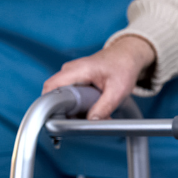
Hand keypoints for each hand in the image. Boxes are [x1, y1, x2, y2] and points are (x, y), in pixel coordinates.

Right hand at [41, 36, 156, 119]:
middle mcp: (70, 70)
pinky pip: (68, 94)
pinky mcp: (74, 78)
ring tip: (88, 115)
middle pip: (54, 94)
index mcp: (78, 69)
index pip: (51, 87)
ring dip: (72, 109)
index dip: (50, 104)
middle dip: (64, 111)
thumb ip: (104, 107)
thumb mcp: (118, 90)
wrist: (127, 55)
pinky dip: (77, 104)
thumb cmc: (123, 66)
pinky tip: (90, 109)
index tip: (58, 119)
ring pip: (61, 96)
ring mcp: (71, 74)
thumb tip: (91, 122)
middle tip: (79, 121)